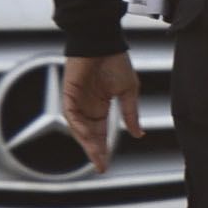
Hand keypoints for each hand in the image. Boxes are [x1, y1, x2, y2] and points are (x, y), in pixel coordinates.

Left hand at [61, 52, 143, 173]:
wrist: (104, 41)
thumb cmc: (116, 62)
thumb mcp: (129, 91)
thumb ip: (131, 113)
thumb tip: (138, 134)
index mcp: (101, 106)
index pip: (101, 133)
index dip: (103, 149)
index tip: (106, 165)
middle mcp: (88, 107)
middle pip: (89, 135)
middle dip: (94, 151)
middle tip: (101, 166)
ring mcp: (77, 100)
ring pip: (79, 128)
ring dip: (86, 141)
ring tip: (96, 154)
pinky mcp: (69, 92)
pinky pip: (71, 114)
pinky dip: (78, 125)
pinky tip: (88, 134)